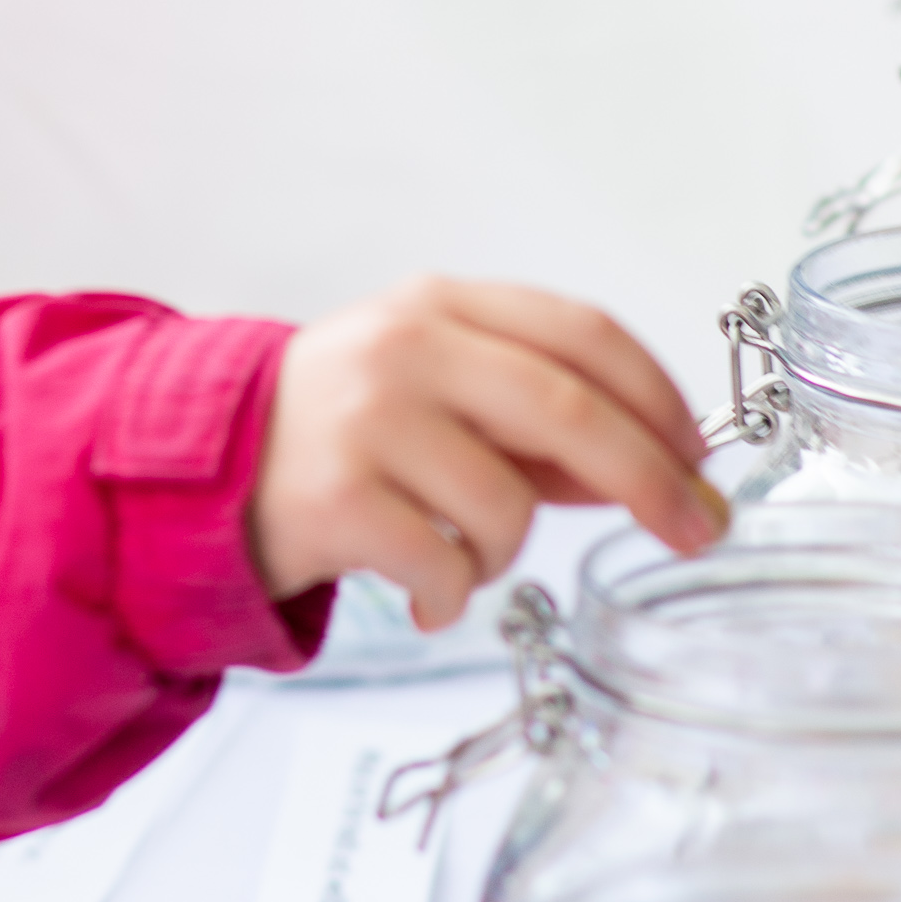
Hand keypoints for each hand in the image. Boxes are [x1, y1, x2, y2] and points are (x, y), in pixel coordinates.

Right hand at [246, 278, 723, 623]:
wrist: (202, 469)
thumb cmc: (340, 434)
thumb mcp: (438, 398)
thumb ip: (539, 424)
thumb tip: (663, 469)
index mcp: (441, 307)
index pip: (584, 333)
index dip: (659, 398)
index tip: (699, 458)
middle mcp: (406, 349)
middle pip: (571, 410)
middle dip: (650, 480)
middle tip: (693, 531)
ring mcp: (369, 420)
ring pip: (509, 506)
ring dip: (505, 554)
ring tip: (460, 557)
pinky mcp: (339, 497)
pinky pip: (447, 565)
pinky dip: (452, 594)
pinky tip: (425, 594)